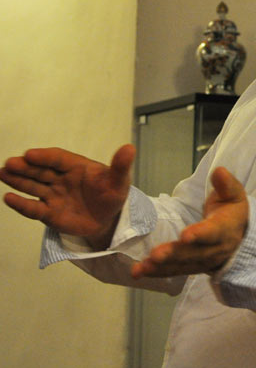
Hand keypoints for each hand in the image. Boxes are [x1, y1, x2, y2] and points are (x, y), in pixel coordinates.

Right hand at [1, 144, 134, 247]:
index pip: (58, 158)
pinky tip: (8, 198)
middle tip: (10, 163)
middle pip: (41, 171)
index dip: (45, 156)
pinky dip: (21, 204)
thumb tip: (130, 148)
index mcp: (77, 166)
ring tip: (3, 173)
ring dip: (18, 180)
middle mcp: (61, 178)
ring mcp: (54, 195)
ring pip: (33, 186)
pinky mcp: (50, 214)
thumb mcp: (119, 181)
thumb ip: (121, 166)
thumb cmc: (112, 194)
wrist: (109, 219)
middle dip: (26, 167)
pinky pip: (34, 209)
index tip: (30, 154)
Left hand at [131, 166, 248, 278]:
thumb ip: (226, 184)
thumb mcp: (234, 193)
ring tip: (140, 268)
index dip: (200, 234)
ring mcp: (203, 261)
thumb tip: (219, 171)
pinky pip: (174, 271)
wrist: (239, 233)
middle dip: (173, 254)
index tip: (185, 235)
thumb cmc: (232, 207)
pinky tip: (139, 272)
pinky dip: (157, 272)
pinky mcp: (192, 266)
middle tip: (155, 255)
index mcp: (225, 229)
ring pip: (181, 265)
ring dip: (161, 267)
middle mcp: (215, 249)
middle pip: (193, 253)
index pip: (213, 232)